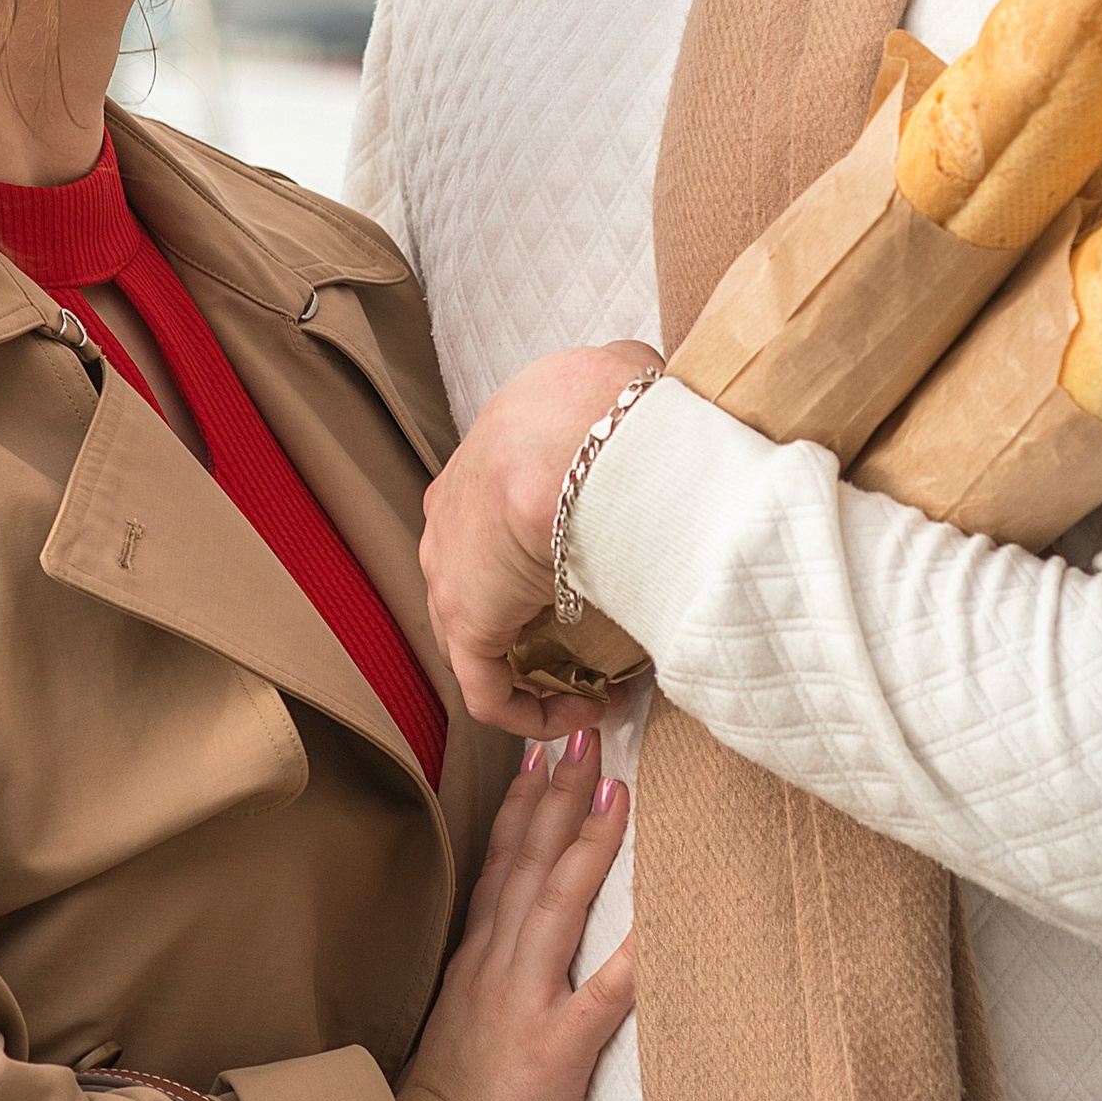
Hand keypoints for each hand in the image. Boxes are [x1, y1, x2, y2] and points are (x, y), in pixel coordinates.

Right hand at [399, 732, 635, 1100]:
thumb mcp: (460, 1033)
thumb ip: (488, 988)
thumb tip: (516, 957)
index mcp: (475, 963)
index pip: (500, 867)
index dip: (522, 808)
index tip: (541, 756)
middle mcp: (496, 967)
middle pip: (528, 864)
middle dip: (558, 796)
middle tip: (584, 736)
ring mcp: (524, 1002)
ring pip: (557, 902)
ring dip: (588, 841)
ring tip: (617, 786)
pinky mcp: (555, 1048)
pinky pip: (605, 992)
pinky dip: (635, 950)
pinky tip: (665, 914)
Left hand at [421, 342, 660, 730]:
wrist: (578, 434)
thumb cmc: (608, 407)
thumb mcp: (621, 386)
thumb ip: (628, 394)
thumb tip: (652, 396)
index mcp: (482, 468)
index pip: (499, 530)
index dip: (547, 569)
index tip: (599, 587)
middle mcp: (452, 521)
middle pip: (487, 586)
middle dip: (539, 625)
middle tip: (601, 646)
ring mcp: (449, 571)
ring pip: (484, 640)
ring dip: (540, 670)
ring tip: (600, 686)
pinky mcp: (464, 621)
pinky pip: (487, 689)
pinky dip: (531, 712)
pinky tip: (584, 714)